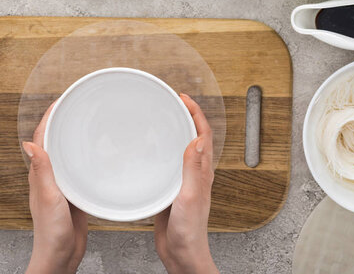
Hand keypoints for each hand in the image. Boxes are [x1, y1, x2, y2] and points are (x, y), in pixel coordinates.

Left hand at [23, 103, 87, 273]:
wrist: (61, 256)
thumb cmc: (51, 232)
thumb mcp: (48, 197)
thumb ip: (42, 171)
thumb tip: (30, 143)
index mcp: (39, 174)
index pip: (41, 138)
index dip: (48, 117)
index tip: (59, 101)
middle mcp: (48, 177)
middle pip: (53, 142)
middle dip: (61, 122)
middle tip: (75, 105)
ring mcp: (61, 185)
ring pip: (66, 154)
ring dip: (72, 137)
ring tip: (86, 123)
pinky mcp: (73, 194)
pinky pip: (77, 170)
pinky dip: (83, 157)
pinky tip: (95, 156)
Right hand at [154, 94, 218, 273]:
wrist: (181, 254)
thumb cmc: (190, 231)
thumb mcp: (191, 196)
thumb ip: (193, 169)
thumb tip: (198, 139)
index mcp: (203, 172)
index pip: (203, 135)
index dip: (196, 114)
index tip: (184, 99)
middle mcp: (195, 174)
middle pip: (193, 137)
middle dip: (186, 117)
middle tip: (172, 102)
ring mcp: (182, 181)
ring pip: (180, 149)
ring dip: (174, 132)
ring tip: (162, 119)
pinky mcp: (170, 190)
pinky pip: (167, 165)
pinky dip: (161, 152)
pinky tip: (150, 153)